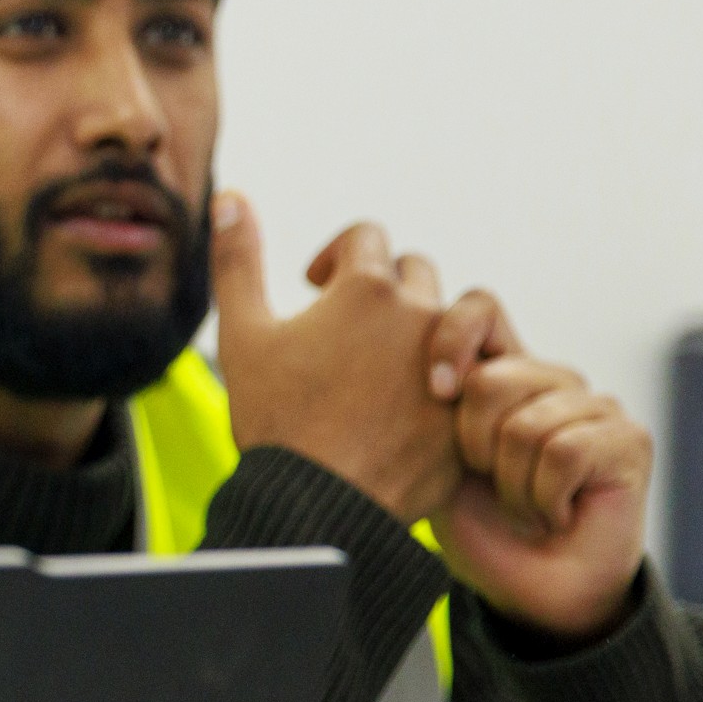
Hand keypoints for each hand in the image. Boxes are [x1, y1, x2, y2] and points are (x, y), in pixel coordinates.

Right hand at [210, 197, 464, 520]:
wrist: (321, 501)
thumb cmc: (277, 420)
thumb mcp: (242, 333)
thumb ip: (236, 259)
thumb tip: (229, 200)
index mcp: (365, 288)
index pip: (366, 239)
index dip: (335, 258)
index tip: (316, 286)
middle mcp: (420, 313)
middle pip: (413, 273)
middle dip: (381, 291)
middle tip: (349, 330)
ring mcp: (454, 360)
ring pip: (449, 320)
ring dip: (418, 331)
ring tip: (382, 369)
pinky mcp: (473, 404)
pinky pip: (473, 372)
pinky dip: (446, 378)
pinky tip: (409, 404)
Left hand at [421, 293, 650, 642]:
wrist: (527, 589)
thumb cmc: (476, 524)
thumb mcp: (432, 458)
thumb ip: (426, 404)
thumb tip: (405, 359)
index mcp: (501, 372)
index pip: (481, 309)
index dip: (451, 337)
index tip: (434, 390)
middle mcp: (550, 379)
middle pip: (493, 377)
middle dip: (472, 446)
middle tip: (486, 482)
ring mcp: (594, 405)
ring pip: (525, 424)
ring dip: (510, 483)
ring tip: (521, 505)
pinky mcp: (628, 439)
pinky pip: (565, 452)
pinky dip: (544, 497)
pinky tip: (553, 513)